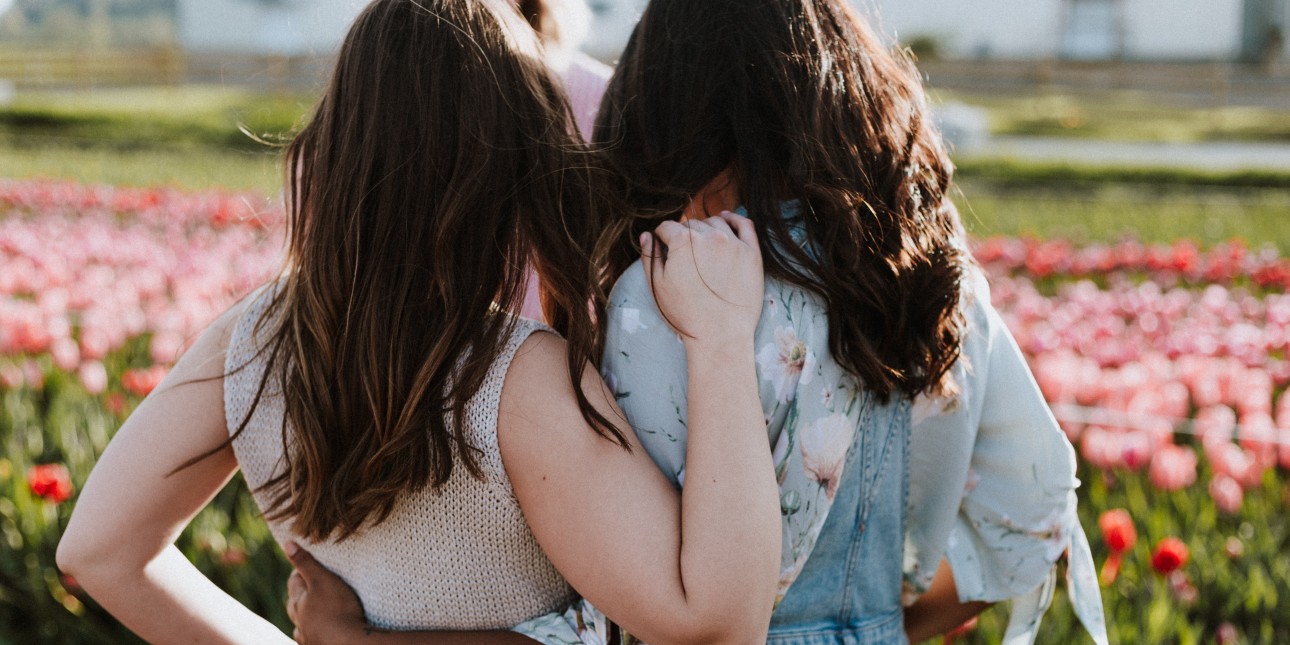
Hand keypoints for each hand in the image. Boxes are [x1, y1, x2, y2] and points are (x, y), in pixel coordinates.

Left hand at [285, 542, 367, 644]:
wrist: (349, 643)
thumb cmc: (337, 609)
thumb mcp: (322, 580)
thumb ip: (305, 562)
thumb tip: (287, 543)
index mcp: (297, 602)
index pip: (294, 581)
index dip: (301, 570)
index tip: (312, 563)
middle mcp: (299, 620)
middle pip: (295, 603)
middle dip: (302, 592)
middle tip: (314, 583)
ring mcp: (307, 636)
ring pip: (301, 623)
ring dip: (306, 615)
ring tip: (317, 609)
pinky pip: (312, 637)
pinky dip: (315, 631)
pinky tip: (320, 630)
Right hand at [641, 211, 763, 344]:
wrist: (720, 336)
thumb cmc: (686, 315)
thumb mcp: (658, 287)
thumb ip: (650, 257)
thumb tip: (647, 236)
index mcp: (683, 242)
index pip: (667, 228)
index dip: (662, 237)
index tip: (663, 245)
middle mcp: (709, 236)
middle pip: (691, 224)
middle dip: (684, 235)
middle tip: (684, 254)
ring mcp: (733, 243)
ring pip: (715, 222)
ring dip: (706, 228)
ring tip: (703, 243)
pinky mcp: (752, 253)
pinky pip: (745, 224)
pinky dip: (734, 219)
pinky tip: (726, 220)